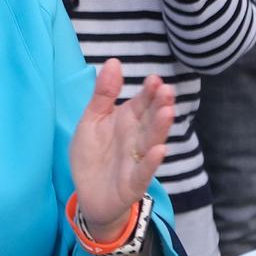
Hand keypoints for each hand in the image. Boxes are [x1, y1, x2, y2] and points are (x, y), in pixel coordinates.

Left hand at [69, 59, 173, 237]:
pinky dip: (152, 162)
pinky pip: (144, 171)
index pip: (142, 102)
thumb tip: (114, 61)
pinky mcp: (133, 182)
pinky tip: (160, 150)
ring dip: (160, 128)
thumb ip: (103, 93)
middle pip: (150, 120)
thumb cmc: (93, 154)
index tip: (155, 79)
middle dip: (160, 105)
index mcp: (127, 120)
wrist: (88, 194)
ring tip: (168, 112)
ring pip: (151, 142)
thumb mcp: (92, 119)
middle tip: (168, 91)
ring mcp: (137, 160)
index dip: (149, 92)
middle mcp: (136, 138)